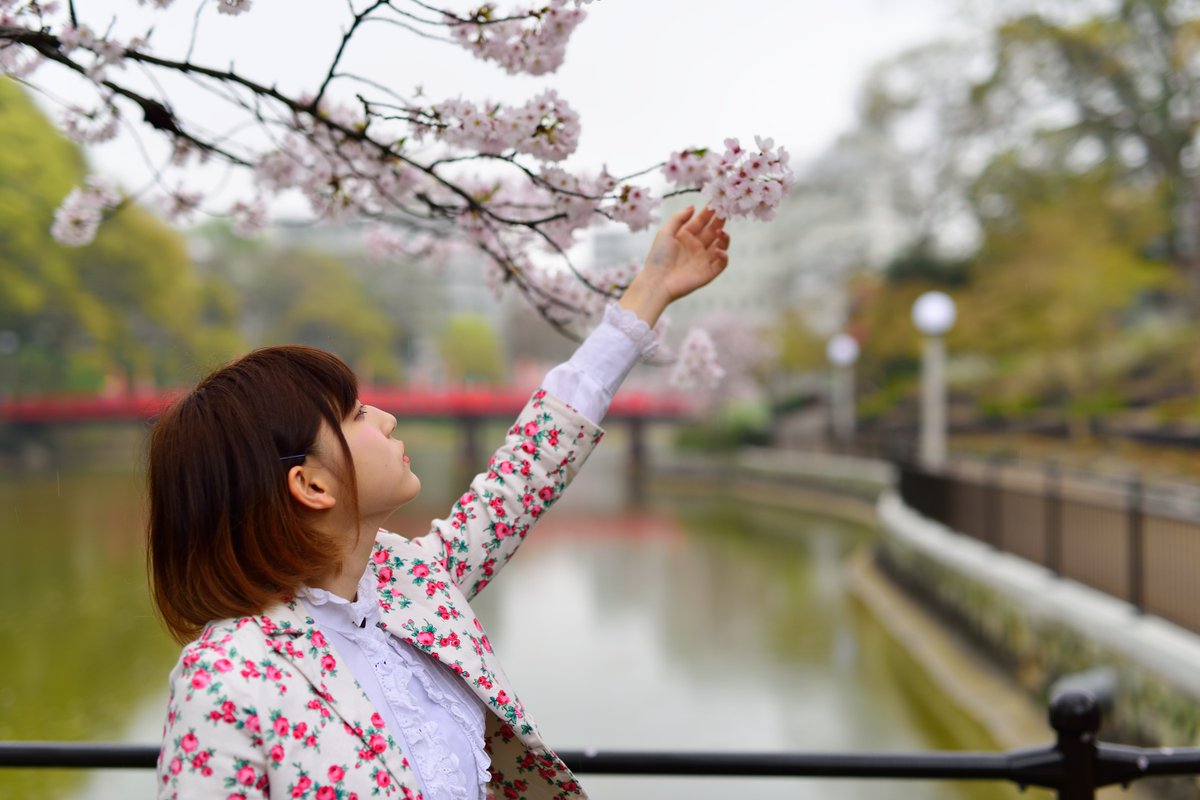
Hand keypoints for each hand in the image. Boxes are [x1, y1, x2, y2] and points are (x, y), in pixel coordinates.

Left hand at [619, 206, 730, 326]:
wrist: (657, 282)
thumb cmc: (658, 257)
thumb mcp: (665, 232)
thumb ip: (678, 218)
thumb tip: (692, 206)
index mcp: (686, 236)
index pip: (701, 221)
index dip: (709, 212)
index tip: (716, 202)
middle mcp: (696, 246)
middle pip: (713, 231)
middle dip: (720, 222)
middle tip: (725, 212)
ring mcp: (703, 259)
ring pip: (721, 245)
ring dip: (724, 238)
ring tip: (720, 233)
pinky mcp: (709, 273)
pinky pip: (722, 263)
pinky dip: (724, 256)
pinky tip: (718, 250)